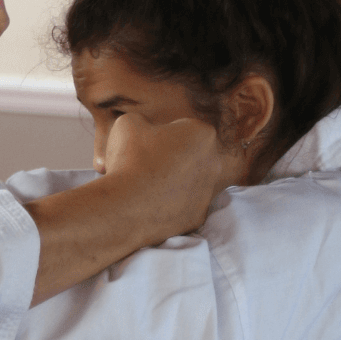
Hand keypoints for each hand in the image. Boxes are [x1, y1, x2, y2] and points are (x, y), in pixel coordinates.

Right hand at [103, 113, 225, 242]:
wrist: (125, 204)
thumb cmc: (129, 158)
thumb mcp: (129, 123)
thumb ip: (144, 122)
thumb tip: (145, 130)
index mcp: (203, 133)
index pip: (183, 129)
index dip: (161, 134)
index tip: (146, 145)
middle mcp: (215, 162)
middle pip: (191, 156)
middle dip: (173, 158)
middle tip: (145, 165)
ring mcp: (209, 192)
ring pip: (189, 183)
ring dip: (172, 182)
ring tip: (145, 187)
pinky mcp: (198, 217)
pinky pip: (183, 207)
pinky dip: (170, 206)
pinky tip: (149, 204)